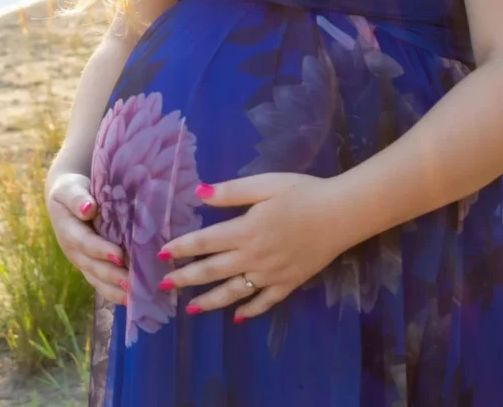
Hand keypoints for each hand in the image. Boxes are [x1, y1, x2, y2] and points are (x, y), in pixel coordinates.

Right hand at [45, 170, 129, 306]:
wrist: (66, 198)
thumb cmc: (71, 190)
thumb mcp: (69, 189)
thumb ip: (76, 198)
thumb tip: (88, 209)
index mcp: (68, 230)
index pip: (84, 242)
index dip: (100, 250)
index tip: (118, 255)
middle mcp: (74, 251)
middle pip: (92, 266)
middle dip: (111, 276)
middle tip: (131, 283)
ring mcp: (82, 261)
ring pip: (96, 280)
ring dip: (114, 290)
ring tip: (134, 299)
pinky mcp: (90, 266)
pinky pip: (100, 283)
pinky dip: (114, 292)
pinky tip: (132, 300)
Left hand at [157, 173, 344, 321]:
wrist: (341, 214)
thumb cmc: (302, 192)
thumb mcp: (265, 184)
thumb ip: (231, 192)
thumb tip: (198, 192)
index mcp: (246, 230)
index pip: (205, 242)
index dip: (181, 247)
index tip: (161, 254)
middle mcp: (253, 257)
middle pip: (213, 270)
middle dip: (186, 278)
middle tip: (163, 285)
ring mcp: (270, 275)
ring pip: (233, 292)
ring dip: (209, 301)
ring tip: (190, 309)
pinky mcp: (288, 284)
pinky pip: (264, 302)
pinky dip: (249, 310)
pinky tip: (237, 317)